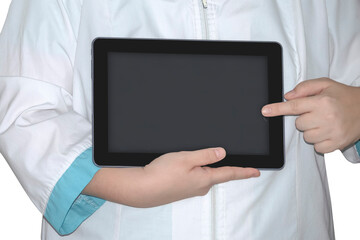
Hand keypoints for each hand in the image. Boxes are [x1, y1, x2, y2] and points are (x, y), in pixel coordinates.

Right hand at [83, 147, 259, 207]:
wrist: (143, 189)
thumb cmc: (162, 174)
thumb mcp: (186, 158)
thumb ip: (206, 155)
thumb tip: (222, 153)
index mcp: (205, 179)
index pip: (230, 173)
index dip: (245, 172)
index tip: (256, 172)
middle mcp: (201, 187)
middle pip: (217, 173)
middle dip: (220, 165)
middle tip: (222, 156)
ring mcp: (191, 189)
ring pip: (204, 174)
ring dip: (204, 166)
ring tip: (195, 158)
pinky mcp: (182, 189)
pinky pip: (194, 177)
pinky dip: (194, 170)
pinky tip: (184, 166)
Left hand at [261, 78, 359, 153]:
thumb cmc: (343, 96)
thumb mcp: (325, 84)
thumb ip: (304, 88)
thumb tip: (287, 97)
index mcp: (323, 101)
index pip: (295, 106)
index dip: (278, 109)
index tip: (265, 111)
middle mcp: (327, 117)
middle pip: (299, 124)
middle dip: (305, 119)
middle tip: (318, 113)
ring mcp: (333, 132)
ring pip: (307, 137)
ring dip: (312, 131)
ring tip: (325, 123)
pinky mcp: (337, 144)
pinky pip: (317, 148)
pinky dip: (320, 142)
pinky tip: (328, 132)